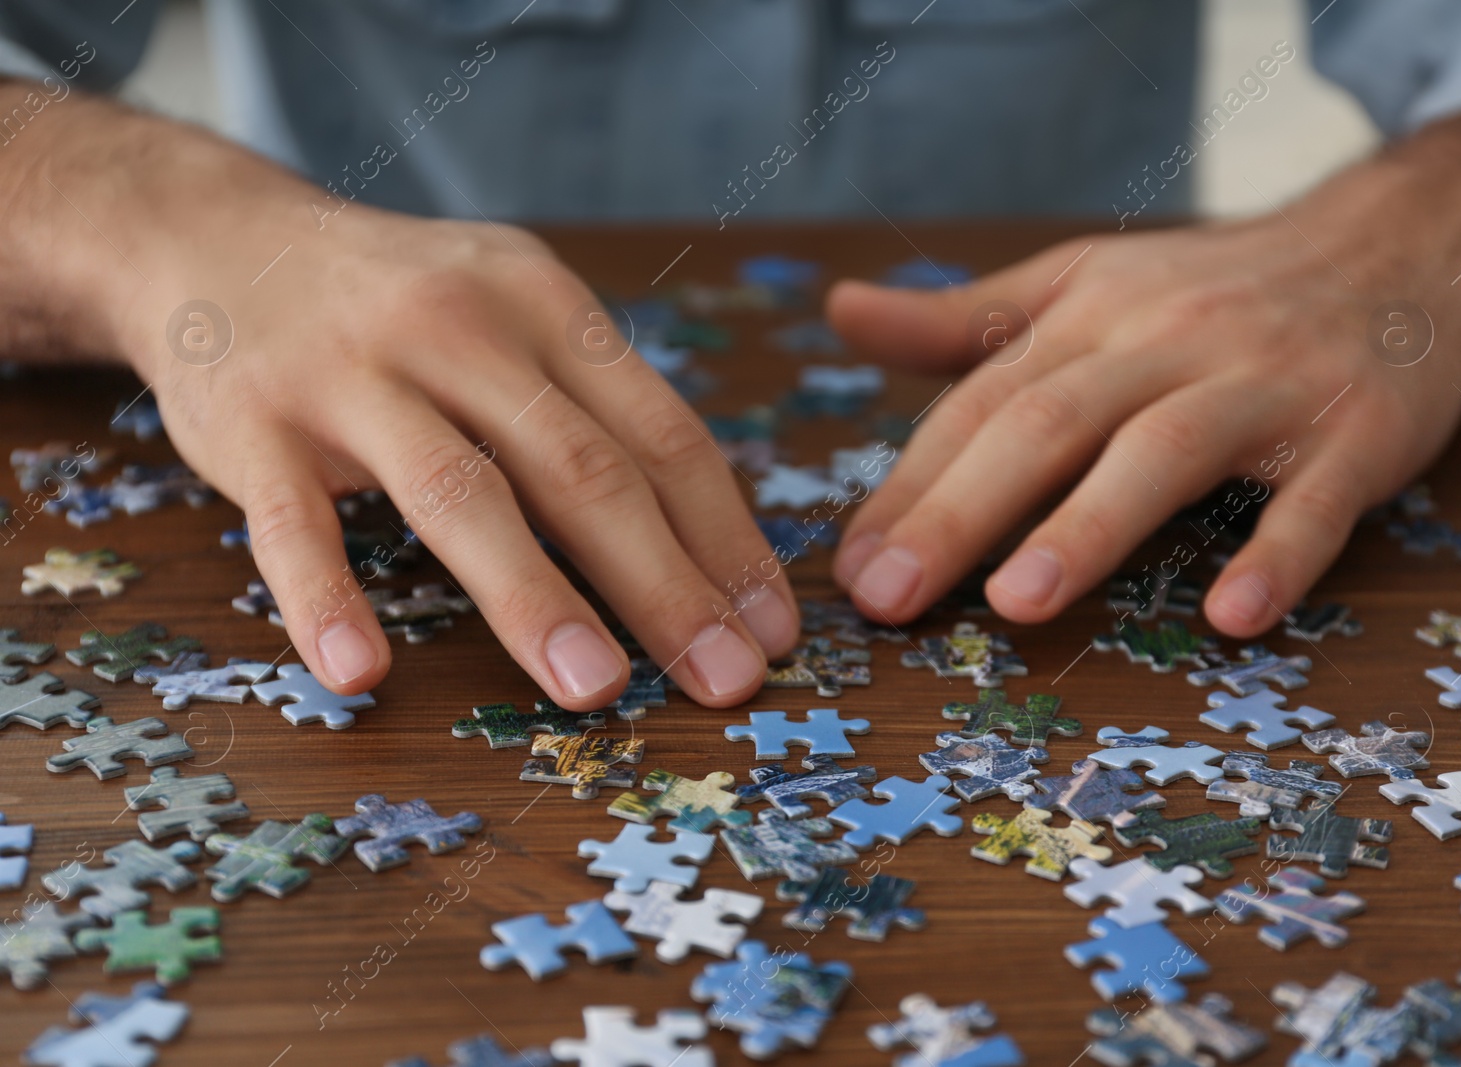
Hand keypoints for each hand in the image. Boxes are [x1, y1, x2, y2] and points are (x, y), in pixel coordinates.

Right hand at [10, 91, 796, 708]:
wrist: (220, 238)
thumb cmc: (404, 307)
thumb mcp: (515, 316)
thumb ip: (595, 409)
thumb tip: (709, 545)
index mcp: (545, 305)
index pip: (662, 434)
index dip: (726, 538)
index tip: (771, 628)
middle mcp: (461, 326)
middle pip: (584, 469)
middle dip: (666, 584)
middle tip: (724, 680)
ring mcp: (352, 374)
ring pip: (461, 493)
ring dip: (535, 598)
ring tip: (596, 689)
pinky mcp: (254, 426)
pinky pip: (294, 524)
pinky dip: (327, 600)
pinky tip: (361, 673)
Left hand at [825, 110, 1460, 635]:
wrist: (1399, 244)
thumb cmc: (1210, 289)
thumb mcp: (1081, 283)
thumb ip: (964, 318)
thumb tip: (840, 312)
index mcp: (1090, 314)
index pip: (982, 403)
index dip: (911, 486)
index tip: (852, 569)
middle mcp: (1168, 341)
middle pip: (1050, 423)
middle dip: (960, 512)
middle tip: (888, 600)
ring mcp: (1266, 385)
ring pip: (1165, 451)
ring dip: (1090, 527)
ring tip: (1019, 603)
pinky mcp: (1360, 432)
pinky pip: (1317, 499)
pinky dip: (1277, 554)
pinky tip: (1233, 617)